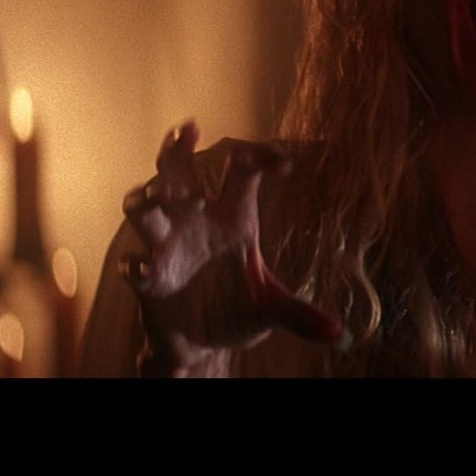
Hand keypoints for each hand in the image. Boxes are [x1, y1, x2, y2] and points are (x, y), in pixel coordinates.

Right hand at [119, 122, 343, 375]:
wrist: (202, 343)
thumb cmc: (236, 308)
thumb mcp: (271, 306)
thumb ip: (299, 314)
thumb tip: (338, 332)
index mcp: (232, 216)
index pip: (242, 172)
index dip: (260, 158)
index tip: (285, 165)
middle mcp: (195, 222)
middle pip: (179, 174)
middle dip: (177, 151)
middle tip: (186, 132)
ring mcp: (168, 248)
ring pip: (147, 210)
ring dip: (147, 198)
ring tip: (154, 193)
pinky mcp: (150, 280)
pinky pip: (137, 264)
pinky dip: (138, 264)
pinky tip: (143, 265)